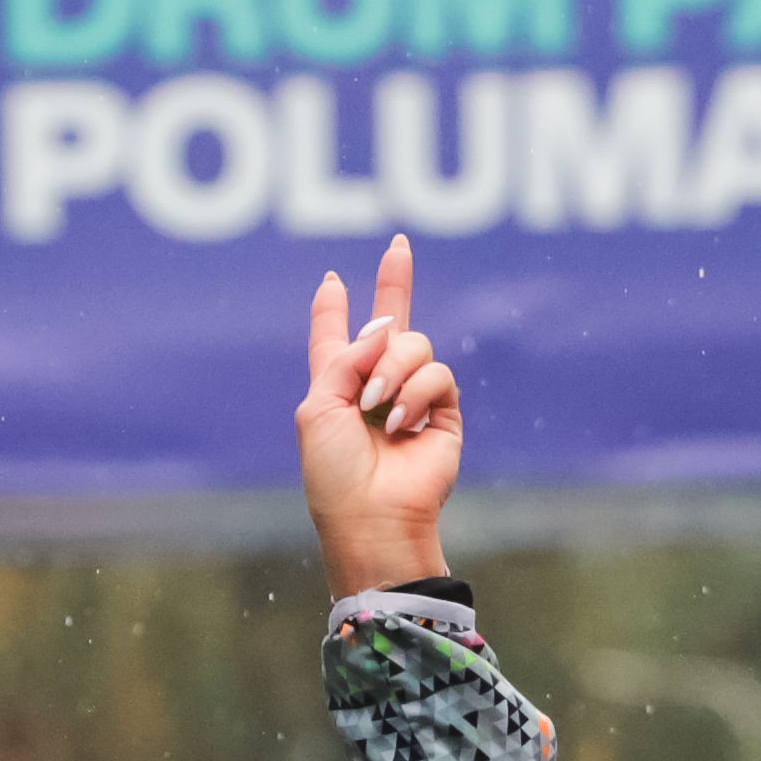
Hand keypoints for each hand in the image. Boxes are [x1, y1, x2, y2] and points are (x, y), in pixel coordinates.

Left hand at [296, 235, 463, 608]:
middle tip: (398, 243)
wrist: (371, 516)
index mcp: (337, 387)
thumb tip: (388, 327)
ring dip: (393, 370)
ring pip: (414, 345)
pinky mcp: (443, 414)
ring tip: (378, 408)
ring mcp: (412, 399)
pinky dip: (416, 393)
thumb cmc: (334, 473)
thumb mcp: (318, 406)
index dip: (333, 310)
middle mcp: (376, 387)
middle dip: (395, 281)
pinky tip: (400, 423)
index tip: (332, 282)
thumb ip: (346, 357)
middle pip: (392, 322)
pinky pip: (437, 374)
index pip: (336, 340)